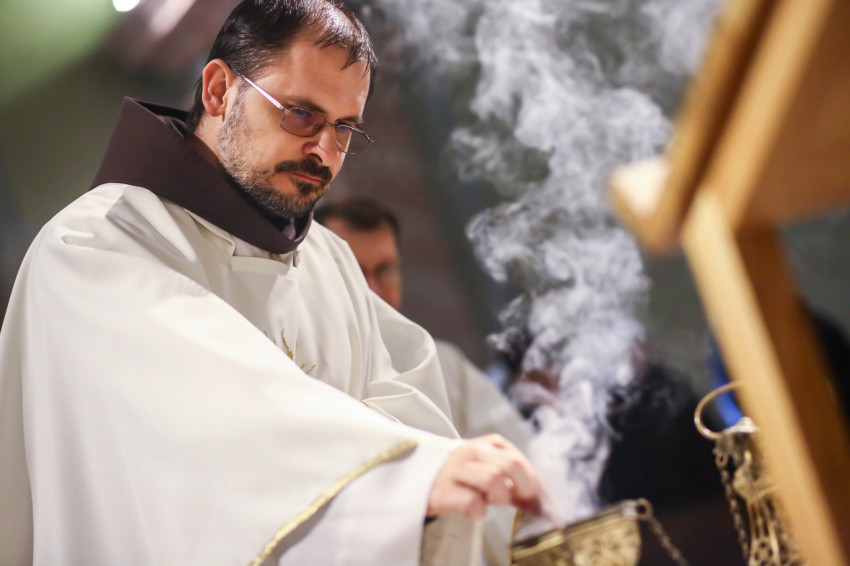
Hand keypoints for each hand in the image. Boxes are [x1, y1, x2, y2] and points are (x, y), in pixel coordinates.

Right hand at [427, 434, 541, 519]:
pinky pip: (471, 500)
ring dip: (499, 496)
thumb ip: (509, 479)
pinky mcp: (442, 490)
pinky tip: (475, 512)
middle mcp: (470, 452)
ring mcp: (455, 469)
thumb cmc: (458, 479)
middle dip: (523, 486)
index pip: (517, 457)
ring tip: (490, 502)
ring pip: (493, 479)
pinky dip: (479, 510)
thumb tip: (541, 500)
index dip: (533, 480)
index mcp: (484, 445)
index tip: (537, 499)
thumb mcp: (483, 470)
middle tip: (519, 500)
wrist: (414, 482)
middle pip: (510, 464)